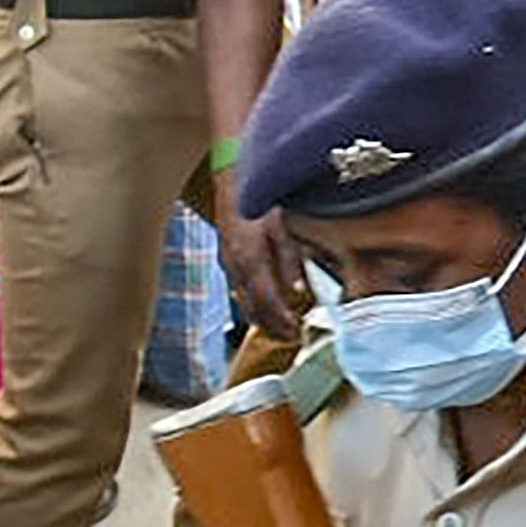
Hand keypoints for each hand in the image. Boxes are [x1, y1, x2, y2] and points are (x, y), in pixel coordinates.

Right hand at [214, 192, 308, 342]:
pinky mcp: (226, 263)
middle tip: (293, 338)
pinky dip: (254, 305)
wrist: (232, 188)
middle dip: (272, 326)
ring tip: (282, 329)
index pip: (267, 301)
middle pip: (253, 308)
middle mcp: (235, 268)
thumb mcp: (282, 231)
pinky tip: (266, 309)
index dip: (282, 320)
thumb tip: (298, 293)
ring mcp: (227, 266)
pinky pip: (239, 292)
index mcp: (251, 261)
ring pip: (244, 303)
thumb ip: (290, 262)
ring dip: (263, 319)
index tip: (297, 332)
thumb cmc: (261, 206)